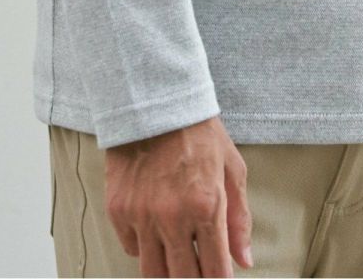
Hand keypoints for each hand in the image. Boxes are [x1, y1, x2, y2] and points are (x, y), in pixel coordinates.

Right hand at [103, 114, 254, 276]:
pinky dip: (144, 247)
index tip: (218, 277)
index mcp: (206, 206)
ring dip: (168, 270)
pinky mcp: (118, 210)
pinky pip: (132, 249)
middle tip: (198, 267)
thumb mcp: (231, 167)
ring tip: (176, 257)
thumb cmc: (196, 131)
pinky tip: (155, 230)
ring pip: (153, 273)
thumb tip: (244, 260)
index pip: (215, 271)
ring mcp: (141, 216)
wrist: (153, 100)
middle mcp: (172, 217)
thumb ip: (239, 218)